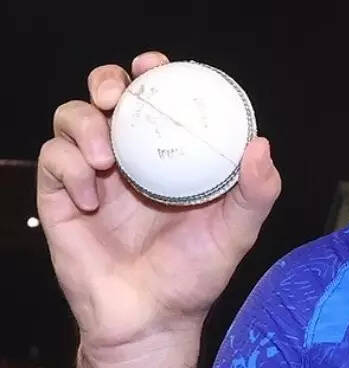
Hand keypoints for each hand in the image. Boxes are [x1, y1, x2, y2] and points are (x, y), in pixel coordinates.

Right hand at [38, 51, 281, 363]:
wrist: (152, 319)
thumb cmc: (196, 272)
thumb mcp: (237, 229)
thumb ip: (256, 190)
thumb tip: (261, 145)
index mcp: (171, 152)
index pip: (159, 96)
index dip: (154, 71)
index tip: (156, 64)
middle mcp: (130, 154)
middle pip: (106, 93)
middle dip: (106, 81)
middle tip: (116, 94)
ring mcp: (92, 173)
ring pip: (71, 118)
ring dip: (83, 125)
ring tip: (106, 158)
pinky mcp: (60, 198)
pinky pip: (52, 161)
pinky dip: (67, 167)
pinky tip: (90, 196)